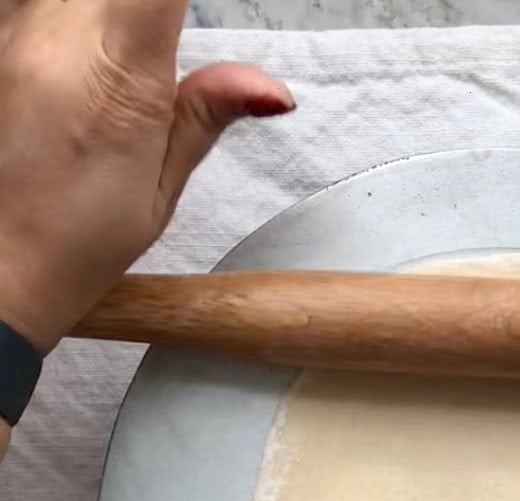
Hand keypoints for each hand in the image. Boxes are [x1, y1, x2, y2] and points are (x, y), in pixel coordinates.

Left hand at [0, 0, 292, 350]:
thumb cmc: (75, 240)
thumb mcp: (160, 192)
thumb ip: (207, 114)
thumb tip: (274, 89)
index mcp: (120, 76)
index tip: (200, 16)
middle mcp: (55, 32)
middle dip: (154, 9)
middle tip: (162, 53)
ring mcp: (11, 23)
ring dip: (113, 16)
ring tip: (128, 65)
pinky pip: (41, 5)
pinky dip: (78, 22)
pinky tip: (89, 59)